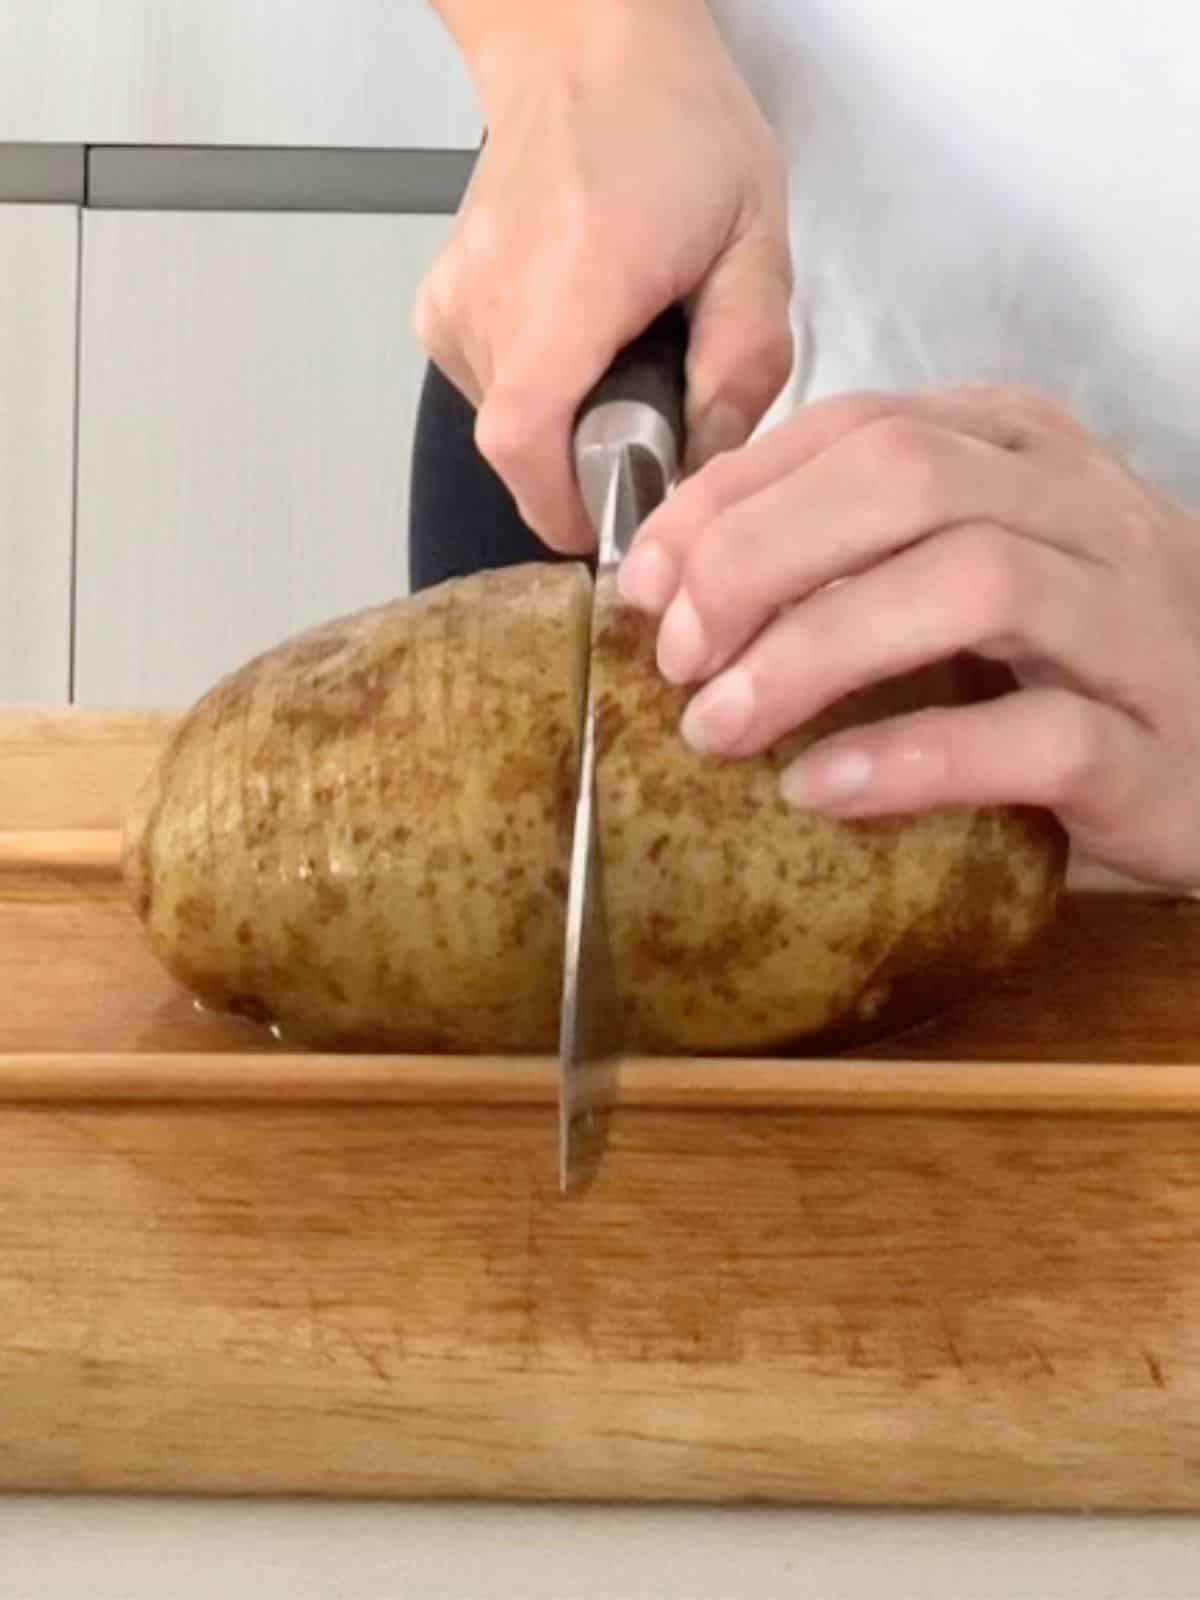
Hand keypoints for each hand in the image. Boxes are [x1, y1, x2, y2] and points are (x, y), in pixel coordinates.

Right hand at [414, 0, 792, 552]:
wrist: (584, 53)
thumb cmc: (681, 135)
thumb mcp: (756, 241)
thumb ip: (745, 361)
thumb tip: (706, 466)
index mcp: (575, 278)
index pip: (526, 437)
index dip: (565, 505)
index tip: (617, 522)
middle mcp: (491, 296)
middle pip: (524, 448)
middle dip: (592, 464)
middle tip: (653, 415)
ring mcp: (453, 306)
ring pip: (508, 428)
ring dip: (569, 427)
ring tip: (619, 361)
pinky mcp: (438, 313)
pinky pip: (490, 397)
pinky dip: (540, 396)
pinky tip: (579, 343)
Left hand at [618, 386, 1199, 890]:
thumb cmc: (1076, 661)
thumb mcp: (966, 571)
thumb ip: (858, 549)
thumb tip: (685, 575)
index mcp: (1023, 450)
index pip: (858, 427)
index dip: (731, 497)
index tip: (643, 582)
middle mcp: (1082, 511)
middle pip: (903, 481)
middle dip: (758, 559)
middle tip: (678, 659)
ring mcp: (1131, 623)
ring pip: (969, 582)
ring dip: (817, 651)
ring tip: (720, 727)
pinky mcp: (1152, 744)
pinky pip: (1034, 735)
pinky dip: (910, 758)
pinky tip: (818, 790)